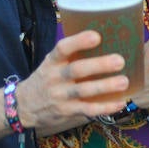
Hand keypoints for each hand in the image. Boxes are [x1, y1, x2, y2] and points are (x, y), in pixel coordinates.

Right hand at [14, 30, 130, 134]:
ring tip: (124, 81)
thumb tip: (105, 38)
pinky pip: (87, 110)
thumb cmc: (47, 77)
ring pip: (84, 91)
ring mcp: (61, 96)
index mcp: (53, 61)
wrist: (25, 105)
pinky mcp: (67, 111)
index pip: (63, 48)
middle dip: (99, 65)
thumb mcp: (52, 62)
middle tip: (120, 60)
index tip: (97, 36)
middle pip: (77, 70)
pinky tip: (120, 102)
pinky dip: (105, 107)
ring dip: (105, 86)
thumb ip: (71, 54)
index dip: (79, 41)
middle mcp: (55, 77)